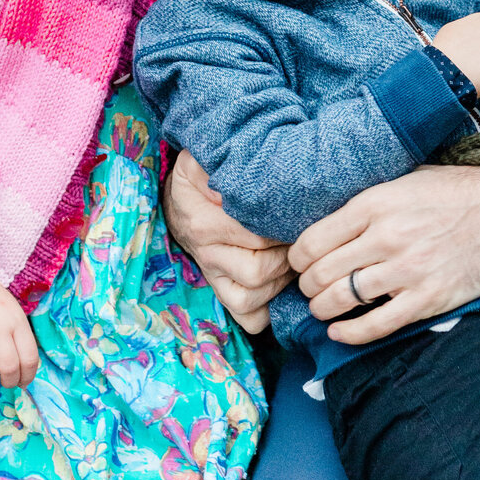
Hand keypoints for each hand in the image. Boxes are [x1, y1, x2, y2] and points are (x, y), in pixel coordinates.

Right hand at [163, 149, 290, 333]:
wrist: (178, 202)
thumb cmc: (199, 177)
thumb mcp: (200, 161)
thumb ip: (218, 162)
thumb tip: (242, 178)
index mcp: (205, 223)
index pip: (256, 237)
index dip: (283, 229)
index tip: (298, 216)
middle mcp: (208, 255)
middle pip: (259, 271)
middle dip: (287, 256)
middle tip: (301, 237)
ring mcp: (214, 278)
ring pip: (254, 297)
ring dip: (282, 280)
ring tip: (294, 255)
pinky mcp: (222, 293)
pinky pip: (250, 318)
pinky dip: (270, 307)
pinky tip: (281, 282)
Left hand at [289, 164, 479, 345]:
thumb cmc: (450, 191)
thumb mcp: (401, 180)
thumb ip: (366, 203)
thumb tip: (326, 222)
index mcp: (374, 204)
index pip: (312, 241)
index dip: (297, 257)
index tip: (298, 262)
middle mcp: (386, 237)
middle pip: (322, 273)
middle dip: (306, 285)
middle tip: (307, 288)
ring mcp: (408, 270)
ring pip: (342, 300)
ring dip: (322, 309)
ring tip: (320, 308)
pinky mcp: (429, 298)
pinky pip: (377, 325)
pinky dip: (351, 333)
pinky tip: (339, 332)